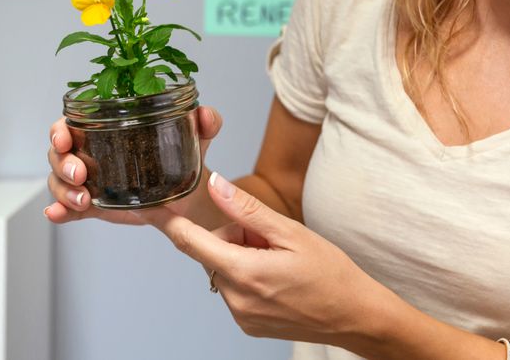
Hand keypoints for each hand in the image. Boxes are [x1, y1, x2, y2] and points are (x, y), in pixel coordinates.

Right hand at [44, 106, 222, 224]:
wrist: (188, 193)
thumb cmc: (182, 155)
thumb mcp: (194, 137)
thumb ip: (204, 123)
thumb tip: (205, 115)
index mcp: (104, 127)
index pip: (70, 124)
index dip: (60, 130)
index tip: (64, 139)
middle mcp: (90, 152)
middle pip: (58, 154)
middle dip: (62, 164)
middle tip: (80, 174)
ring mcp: (89, 181)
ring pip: (59, 182)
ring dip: (64, 191)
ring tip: (83, 201)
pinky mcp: (94, 206)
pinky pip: (69, 208)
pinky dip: (59, 211)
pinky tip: (57, 215)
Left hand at [137, 172, 396, 345]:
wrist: (357, 316)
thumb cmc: (332, 274)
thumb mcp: (291, 232)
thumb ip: (246, 209)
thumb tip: (215, 184)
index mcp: (244, 272)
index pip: (190, 242)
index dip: (169, 221)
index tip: (152, 207)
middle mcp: (235, 298)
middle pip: (212, 251)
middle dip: (234, 237)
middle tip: (270, 239)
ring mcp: (240, 315)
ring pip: (223, 269)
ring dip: (242, 258)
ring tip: (279, 262)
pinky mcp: (246, 324)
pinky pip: (234, 288)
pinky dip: (248, 277)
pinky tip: (278, 279)